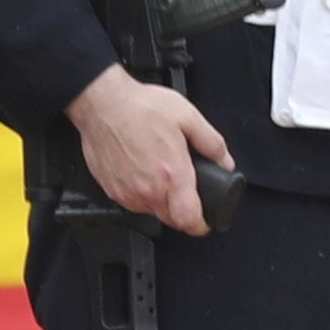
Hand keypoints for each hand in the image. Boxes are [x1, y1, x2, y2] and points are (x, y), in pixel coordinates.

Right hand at [69, 64, 232, 234]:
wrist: (103, 105)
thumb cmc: (141, 108)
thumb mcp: (189, 118)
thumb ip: (212, 143)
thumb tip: (225, 161)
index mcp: (171, 175)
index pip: (188, 220)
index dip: (202, 225)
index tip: (207, 221)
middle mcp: (147, 189)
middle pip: (171, 219)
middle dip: (184, 212)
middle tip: (188, 192)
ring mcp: (126, 192)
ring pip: (151, 211)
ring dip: (162, 201)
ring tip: (163, 175)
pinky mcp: (110, 189)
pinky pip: (132, 202)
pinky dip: (142, 194)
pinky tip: (144, 172)